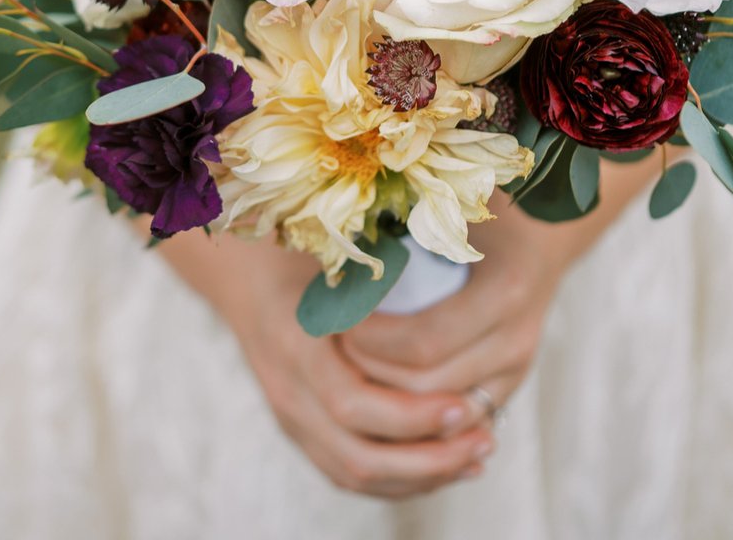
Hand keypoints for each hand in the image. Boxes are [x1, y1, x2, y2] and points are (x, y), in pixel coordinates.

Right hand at [157, 228, 495, 498]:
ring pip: (356, 475)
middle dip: (428, 458)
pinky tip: (448, 464)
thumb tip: (455, 269)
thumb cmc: (303, 254)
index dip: (412, 414)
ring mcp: (290, 418)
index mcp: (294, 346)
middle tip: (485, 437)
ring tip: (477, 455)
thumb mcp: (335, 256)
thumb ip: (378, 274)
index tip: (463, 402)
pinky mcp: (301, 432)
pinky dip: (402, 478)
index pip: (353, 404)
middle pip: (359, 456)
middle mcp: (287, 392)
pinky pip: (350, 475)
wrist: (247, 276)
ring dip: (422, 474)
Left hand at [339, 200, 575, 419]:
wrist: (543, 235)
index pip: (424, 341)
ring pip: (440, 414)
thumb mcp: (456, 208)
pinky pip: (456, 419)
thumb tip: (340, 238)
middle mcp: (516, 339)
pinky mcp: (510, 386)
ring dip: (389, 397)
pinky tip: (380, 391)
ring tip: (350, 366)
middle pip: (428, 386)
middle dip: (373, 372)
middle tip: (334, 346)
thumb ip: (412, 222)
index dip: (373, 339)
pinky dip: (416, 415)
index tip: (338, 318)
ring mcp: (517, 369)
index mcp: (505, 292)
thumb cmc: (488, 212)